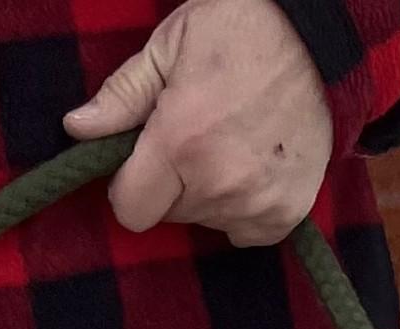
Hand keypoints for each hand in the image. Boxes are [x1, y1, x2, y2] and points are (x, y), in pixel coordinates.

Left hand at [64, 0, 331, 247]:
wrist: (322, 36)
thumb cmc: (242, 27)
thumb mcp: (172, 45)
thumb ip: (123, 95)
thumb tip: (77, 129)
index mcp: (180, 142)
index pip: (130, 210)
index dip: (129, 185)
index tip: (144, 158)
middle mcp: (218, 184)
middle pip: (169, 214)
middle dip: (171, 183)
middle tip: (197, 134)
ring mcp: (257, 203)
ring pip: (206, 221)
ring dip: (209, 193)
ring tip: (232, 142)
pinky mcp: (287, 213)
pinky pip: (245, 231)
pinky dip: (244, 207)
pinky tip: (254, 165)